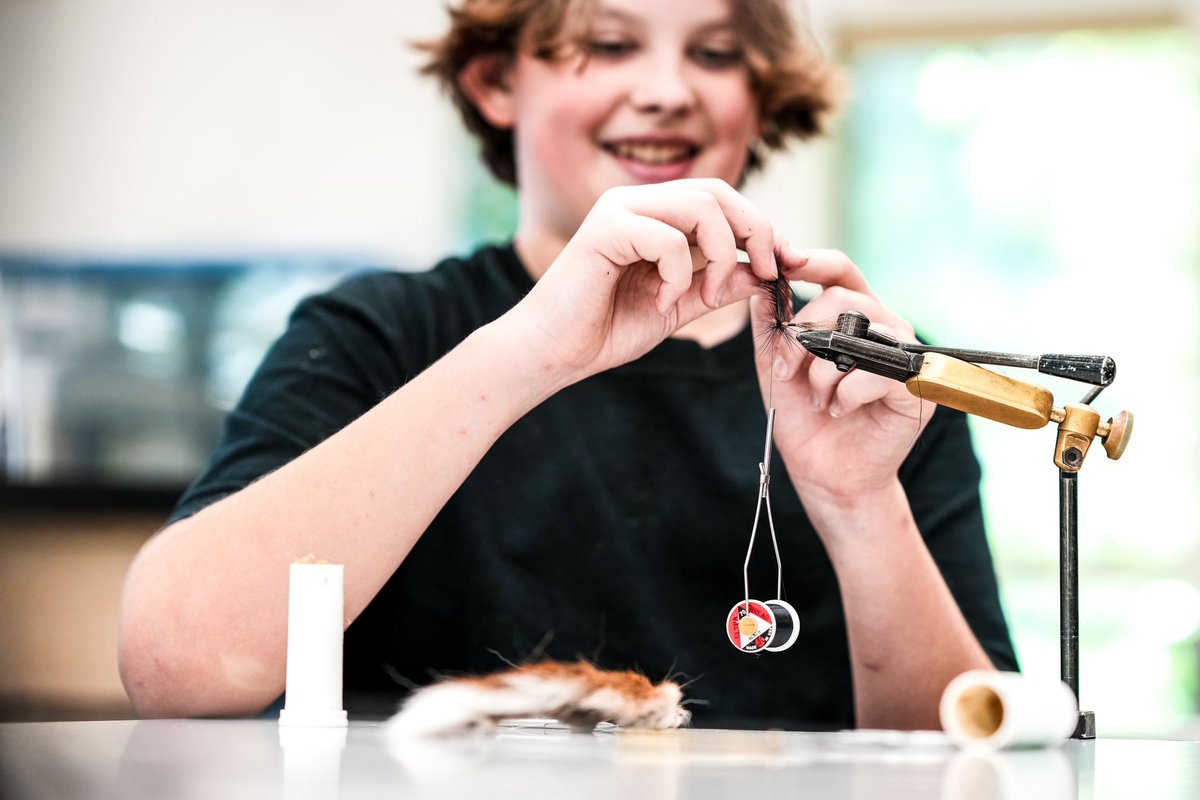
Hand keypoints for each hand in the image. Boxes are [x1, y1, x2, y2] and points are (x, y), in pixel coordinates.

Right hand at [509, 179, 778, 381]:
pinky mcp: (604, 229)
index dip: (762, 226)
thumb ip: (717, 285)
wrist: (552, 353)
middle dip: (756, 231)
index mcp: (654, 214)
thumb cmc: (604, 330)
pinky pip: (669, 240)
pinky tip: (660, 302)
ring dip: (721, 254)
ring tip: (708, 294)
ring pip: (701, 206)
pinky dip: (678, 276)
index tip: (787, 263)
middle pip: (719, 191)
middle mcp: (637, 202)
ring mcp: (619, 210)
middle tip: (768, 272)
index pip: (722, 199)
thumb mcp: (677, 306)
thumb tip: (764, 270)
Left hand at [751, 248, 932, 507]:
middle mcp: (884, 329)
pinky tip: (836, 411)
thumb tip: (760, 283)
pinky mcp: (915, 389)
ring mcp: (904, 356)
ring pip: (857, 334)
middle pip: (844, 299)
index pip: (841, 272)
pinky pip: (871, 374)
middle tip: (785, 371)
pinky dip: (842, 394)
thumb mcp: (776, 367)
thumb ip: (770, 326)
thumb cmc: (803, 419)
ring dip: (821, 370)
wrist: (824, 473)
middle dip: (803, 334)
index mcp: (854, 318)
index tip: (783, 261)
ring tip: (814, 399)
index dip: (814, 260)